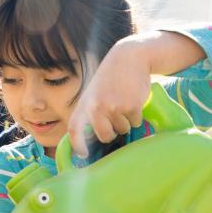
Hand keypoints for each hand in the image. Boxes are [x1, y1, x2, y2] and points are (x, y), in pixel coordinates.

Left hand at [68, 40, 151, 156]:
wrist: (128, 58)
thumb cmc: (110, 79)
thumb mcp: (93, 93)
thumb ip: (90, 112)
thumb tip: (92, 136)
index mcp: (84, 105)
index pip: (75, 129)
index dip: (77, 144)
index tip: (83, 154)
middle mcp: (96, 108)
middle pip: (105, 136)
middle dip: (112, 133)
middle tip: (114, 121)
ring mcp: (114, 107)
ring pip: (122, 129)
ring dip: (125, 121)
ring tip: (123, 101)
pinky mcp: (131, 106)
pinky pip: (135, 122)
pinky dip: (136, 115)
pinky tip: (133, 99)